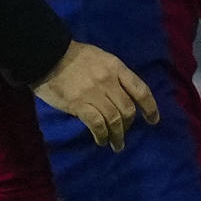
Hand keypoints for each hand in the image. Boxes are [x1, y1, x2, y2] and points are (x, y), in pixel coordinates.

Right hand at [34, 39, 159, 151]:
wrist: (47, 55)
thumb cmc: (74, 56)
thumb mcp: (100, 58)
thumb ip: (113, 74)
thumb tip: (123, 95)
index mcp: (116, 67)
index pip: (140, 90)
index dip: (150, 108)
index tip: (153, 121)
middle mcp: (108, 81)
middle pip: (128, 109)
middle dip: (129, 125)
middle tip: (124, 134)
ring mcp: (93, 93)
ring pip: (114, 119)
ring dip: (117, 135)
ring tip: (116, 144)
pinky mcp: (79, 104)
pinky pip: (97, 124)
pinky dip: (102, 135)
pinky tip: (101, 140)